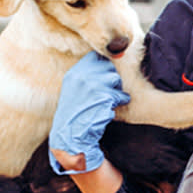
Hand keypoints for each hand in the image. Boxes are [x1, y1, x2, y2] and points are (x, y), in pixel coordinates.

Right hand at [49, 53, 130, 173]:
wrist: (71, 136)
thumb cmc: (75, 114)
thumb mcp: (74, 89)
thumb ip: (87, 75)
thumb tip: (107, 61)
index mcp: (74, 73)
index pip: (95, 56)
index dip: (103, 65)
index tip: (104, 75)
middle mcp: (82, 76)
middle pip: (108, 66)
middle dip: (111, 78)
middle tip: (107, 92)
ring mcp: (93, 85)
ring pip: (116, 79)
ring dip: (116, 90)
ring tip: (108, 101)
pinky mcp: (104, 97)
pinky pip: (122, 95)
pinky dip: (121, 102)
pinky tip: (110, 109)